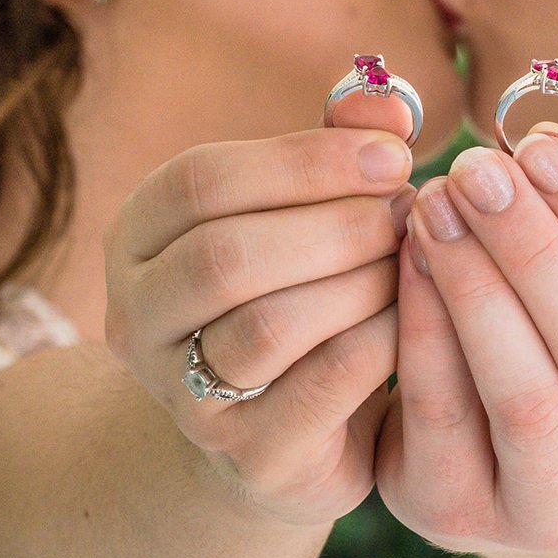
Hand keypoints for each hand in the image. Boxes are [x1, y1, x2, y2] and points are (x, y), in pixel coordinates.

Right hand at [105, 92, 415, 528]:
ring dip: (358, 282)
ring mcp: (183, 396)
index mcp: (137, 236)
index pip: (200, 181)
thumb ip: (337, 150)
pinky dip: (380, 340)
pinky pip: (321, 388)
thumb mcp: (303, 213)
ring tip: (414, 260)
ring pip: (266, 326)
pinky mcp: (250, 455)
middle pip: (224, 255)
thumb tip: (385, 101)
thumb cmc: (297, 292)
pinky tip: (419, 314)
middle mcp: (138, 318)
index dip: (303, 160)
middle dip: (334, 225)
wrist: (279, 437)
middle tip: (411, 212)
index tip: (395, 152)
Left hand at [378, 129, 557, 552]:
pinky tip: (406, 256)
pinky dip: (423, 327)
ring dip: (476, 285)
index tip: (541, 145)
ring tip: (435, 203)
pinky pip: (442, 416)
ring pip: (526, 396)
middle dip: (536, 249)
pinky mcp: (463, 519)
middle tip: (477, 168)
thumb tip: (537, 140)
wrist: (530, 460)